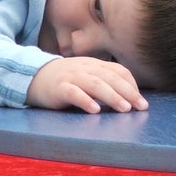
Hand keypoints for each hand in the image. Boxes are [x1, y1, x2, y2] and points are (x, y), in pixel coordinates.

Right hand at [26, 57, 148, 113]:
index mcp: (95, 64)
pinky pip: (73, 93)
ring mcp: (71, 77)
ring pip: (95, 84)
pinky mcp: (59, 88)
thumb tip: (129, 96)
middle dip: (128, 92)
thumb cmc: (66, 80)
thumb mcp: (87, 75)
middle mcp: (85, 68)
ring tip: (124, 109)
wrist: (34, 76)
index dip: (132, 85)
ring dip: (112, 96)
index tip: (141, 101)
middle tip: (141, 107)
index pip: (119, 71)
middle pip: (110, 77)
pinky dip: (85, 101)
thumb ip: (104, 81)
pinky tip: (94, 110)